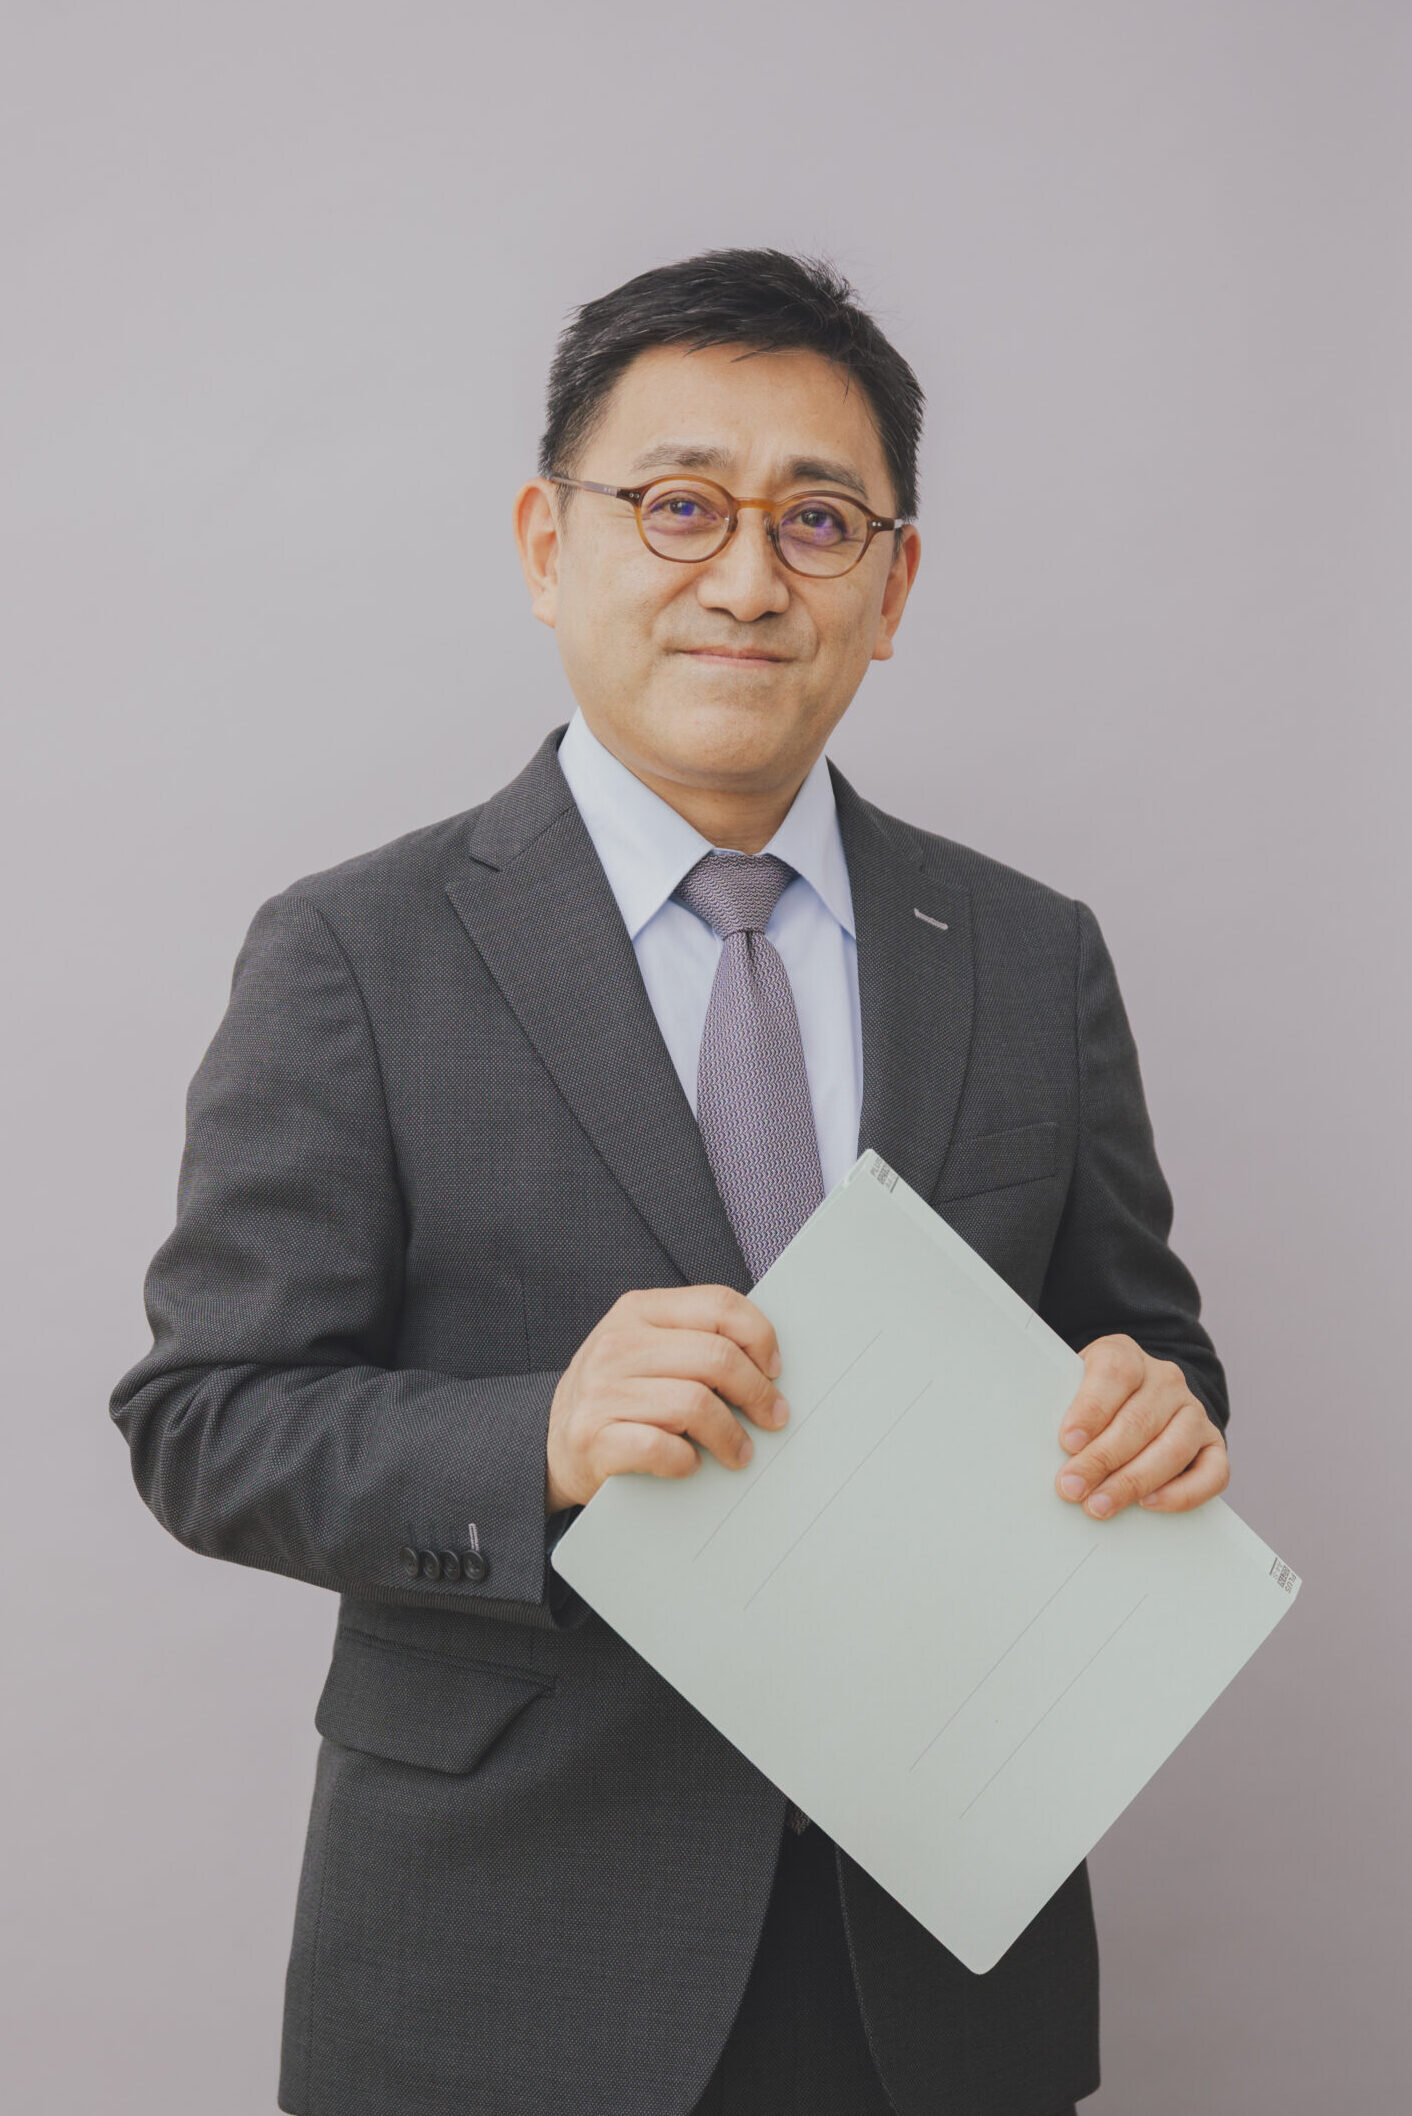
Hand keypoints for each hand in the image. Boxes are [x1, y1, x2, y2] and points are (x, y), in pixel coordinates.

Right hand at [545, 1286, 789, 1513]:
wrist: (552, 1444)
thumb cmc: (619, 1395)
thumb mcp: (648, 1349)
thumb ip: (695, 1340)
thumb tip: (768, 1363)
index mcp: (638, 1310)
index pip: (719, 1304)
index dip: (760, 1337)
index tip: (774, 1370)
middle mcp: (616, 1344)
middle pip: (716, 1356)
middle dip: (757, 1392)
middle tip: (772, 1417)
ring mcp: (601, 1391)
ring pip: (695, 1404)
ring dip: (730, 1435)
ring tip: (739, 1452)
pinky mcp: (593, 1439)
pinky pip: (660, 1448)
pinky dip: (687, 1461)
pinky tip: (691, 1463)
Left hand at [1054, 1333, 1229, 1519]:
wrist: (1136, 1396)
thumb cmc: (1093, 1398)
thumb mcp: (1072, 1386)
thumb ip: (1062, 1405)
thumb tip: (1051, 1450)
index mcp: (1125, 1355)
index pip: (1114, 1374)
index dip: (1091, 1409)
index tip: (1068, 1442)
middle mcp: (1165, 1379)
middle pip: (1138, 1419)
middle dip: (1102, 1459)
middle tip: (1072, 1487)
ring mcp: (1193, 1410)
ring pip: (1173, 1448)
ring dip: (1133, 1481)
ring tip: (1100, 1504)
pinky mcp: (1212, 1443)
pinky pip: (1212, 1472)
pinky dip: (1183, 1493)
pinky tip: (1149, 1504)